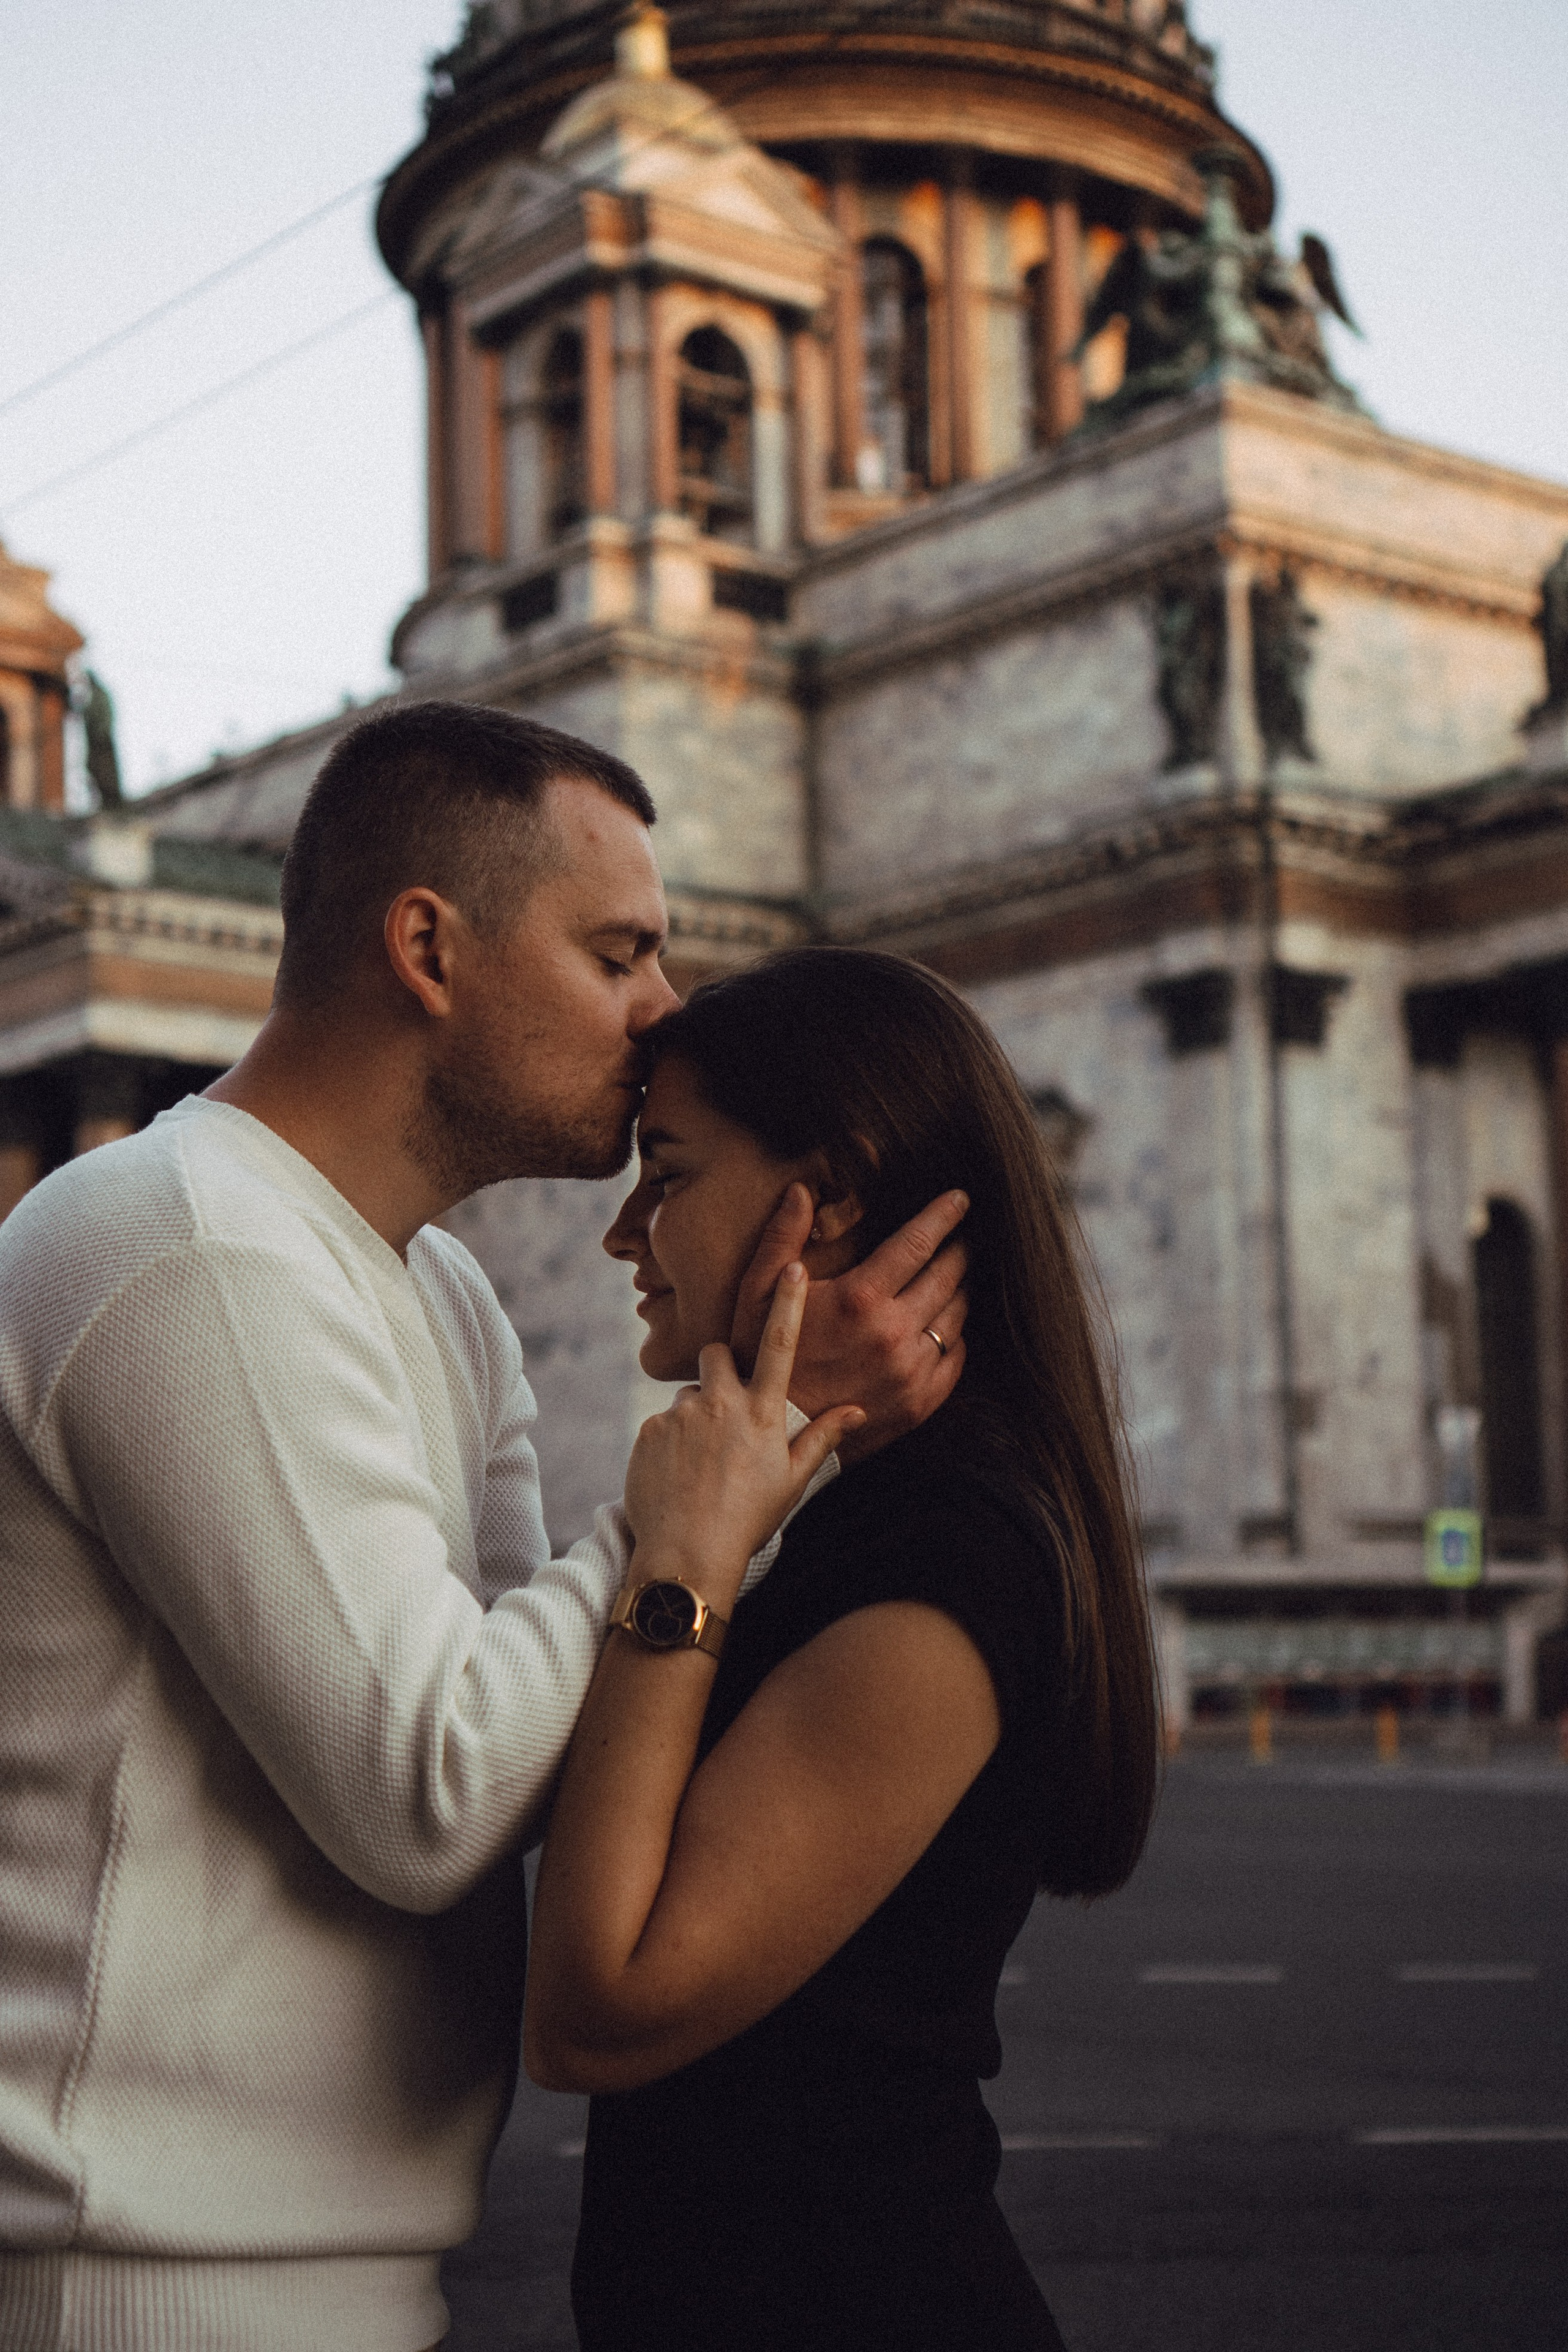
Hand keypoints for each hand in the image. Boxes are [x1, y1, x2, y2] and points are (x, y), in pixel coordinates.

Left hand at [624, 1265, 864, 1605]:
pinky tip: (677, 1476)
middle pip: (716, 1355)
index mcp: (762, 1413)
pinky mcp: (649, 1429)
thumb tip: (856, 1410)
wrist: (687, 1555)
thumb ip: (822, 1438)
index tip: (791, 1266)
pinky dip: (669, 1443)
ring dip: (695, 1416)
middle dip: (720, 1370)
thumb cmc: (747, 1521)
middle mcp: (722, 1403)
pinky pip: (661, 1422)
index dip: (787, 1302)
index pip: (779, 1343)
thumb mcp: (792, 1482)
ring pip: (689, 1395)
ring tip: (700, 1464)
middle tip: (724, 1415)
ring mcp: (682, 1415)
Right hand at [730, 1187, 969, 1461]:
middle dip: (960, 1249)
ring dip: (959, 1291)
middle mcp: (893, 1333)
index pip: (917, 1242)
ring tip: (956, 1277)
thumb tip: (801, 1191)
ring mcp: (911, 1371)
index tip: (961, 1198)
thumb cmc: (761, 1357)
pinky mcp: (919, 1403)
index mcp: (859, 1298)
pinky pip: (954, 1359)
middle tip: (965, 1235)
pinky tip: (943, 1326)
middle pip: (947, 1276)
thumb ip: (782, 1238)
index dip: (943, 1215)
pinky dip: (954, 1337)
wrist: (772, 1433)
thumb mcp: (757, 1292)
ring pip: (956, 1317)